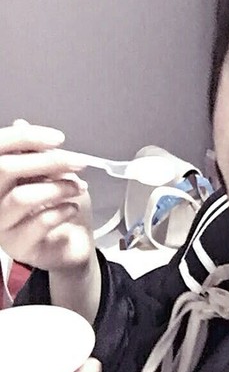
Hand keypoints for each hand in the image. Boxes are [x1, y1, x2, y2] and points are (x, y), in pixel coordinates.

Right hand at [0, 121, 94, 273]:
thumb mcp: (55, 176)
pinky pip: (39, 222)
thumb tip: (22, 124)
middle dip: (49, 161)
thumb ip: (39, 155)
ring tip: (78, 188)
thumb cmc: (62, 209)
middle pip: (6, 169)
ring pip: (23, 196)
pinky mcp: (18, 246)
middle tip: (79, 163)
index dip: (24, 137)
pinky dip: (63, 210)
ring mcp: (1, 225)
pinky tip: (72, 208)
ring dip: (59, 188)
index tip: (57, 138)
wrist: (74, 247)